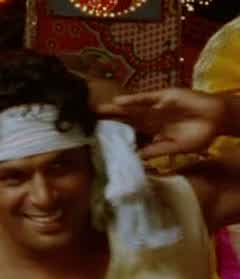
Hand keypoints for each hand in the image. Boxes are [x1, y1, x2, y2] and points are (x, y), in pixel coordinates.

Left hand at [96, 89, 232, 158]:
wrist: (218, 120)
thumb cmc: (197, 135)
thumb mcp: (175, 147)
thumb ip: (156, 151)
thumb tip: (135, 158)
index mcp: (150, 130)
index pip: (126, 132)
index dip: (111, 134)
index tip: (92, 138)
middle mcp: (149, 117)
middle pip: (123, 118)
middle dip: (106, 119)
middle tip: (85, 121)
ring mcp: (156, 106)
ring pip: (131, 107)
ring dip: (114, 108)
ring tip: (96, 110)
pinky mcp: (165, 96)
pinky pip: (146, 98)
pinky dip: (133, 100)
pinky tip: (119, 101)